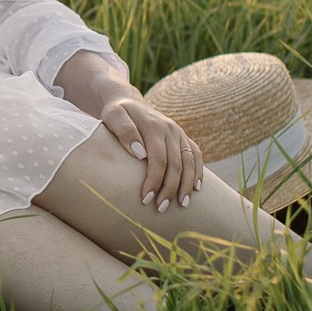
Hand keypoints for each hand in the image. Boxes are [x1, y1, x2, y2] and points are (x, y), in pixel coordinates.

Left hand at [96, 90, 203, 212]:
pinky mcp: (182, 137)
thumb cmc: (116, 113)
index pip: (158, 159)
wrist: (128, 101)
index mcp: (154, 127)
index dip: (154, 181)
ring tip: (182, 205)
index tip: (146, 199)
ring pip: (189, 161)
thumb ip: (124, 131)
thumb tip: (140, 154)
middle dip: (170, 189)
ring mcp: (178, 133)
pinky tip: (197, 189)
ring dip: (187, 185)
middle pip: (176, 164)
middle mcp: (170, 130)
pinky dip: (198, 171)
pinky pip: (196, 154)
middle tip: (161, 209)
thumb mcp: (112, 116)